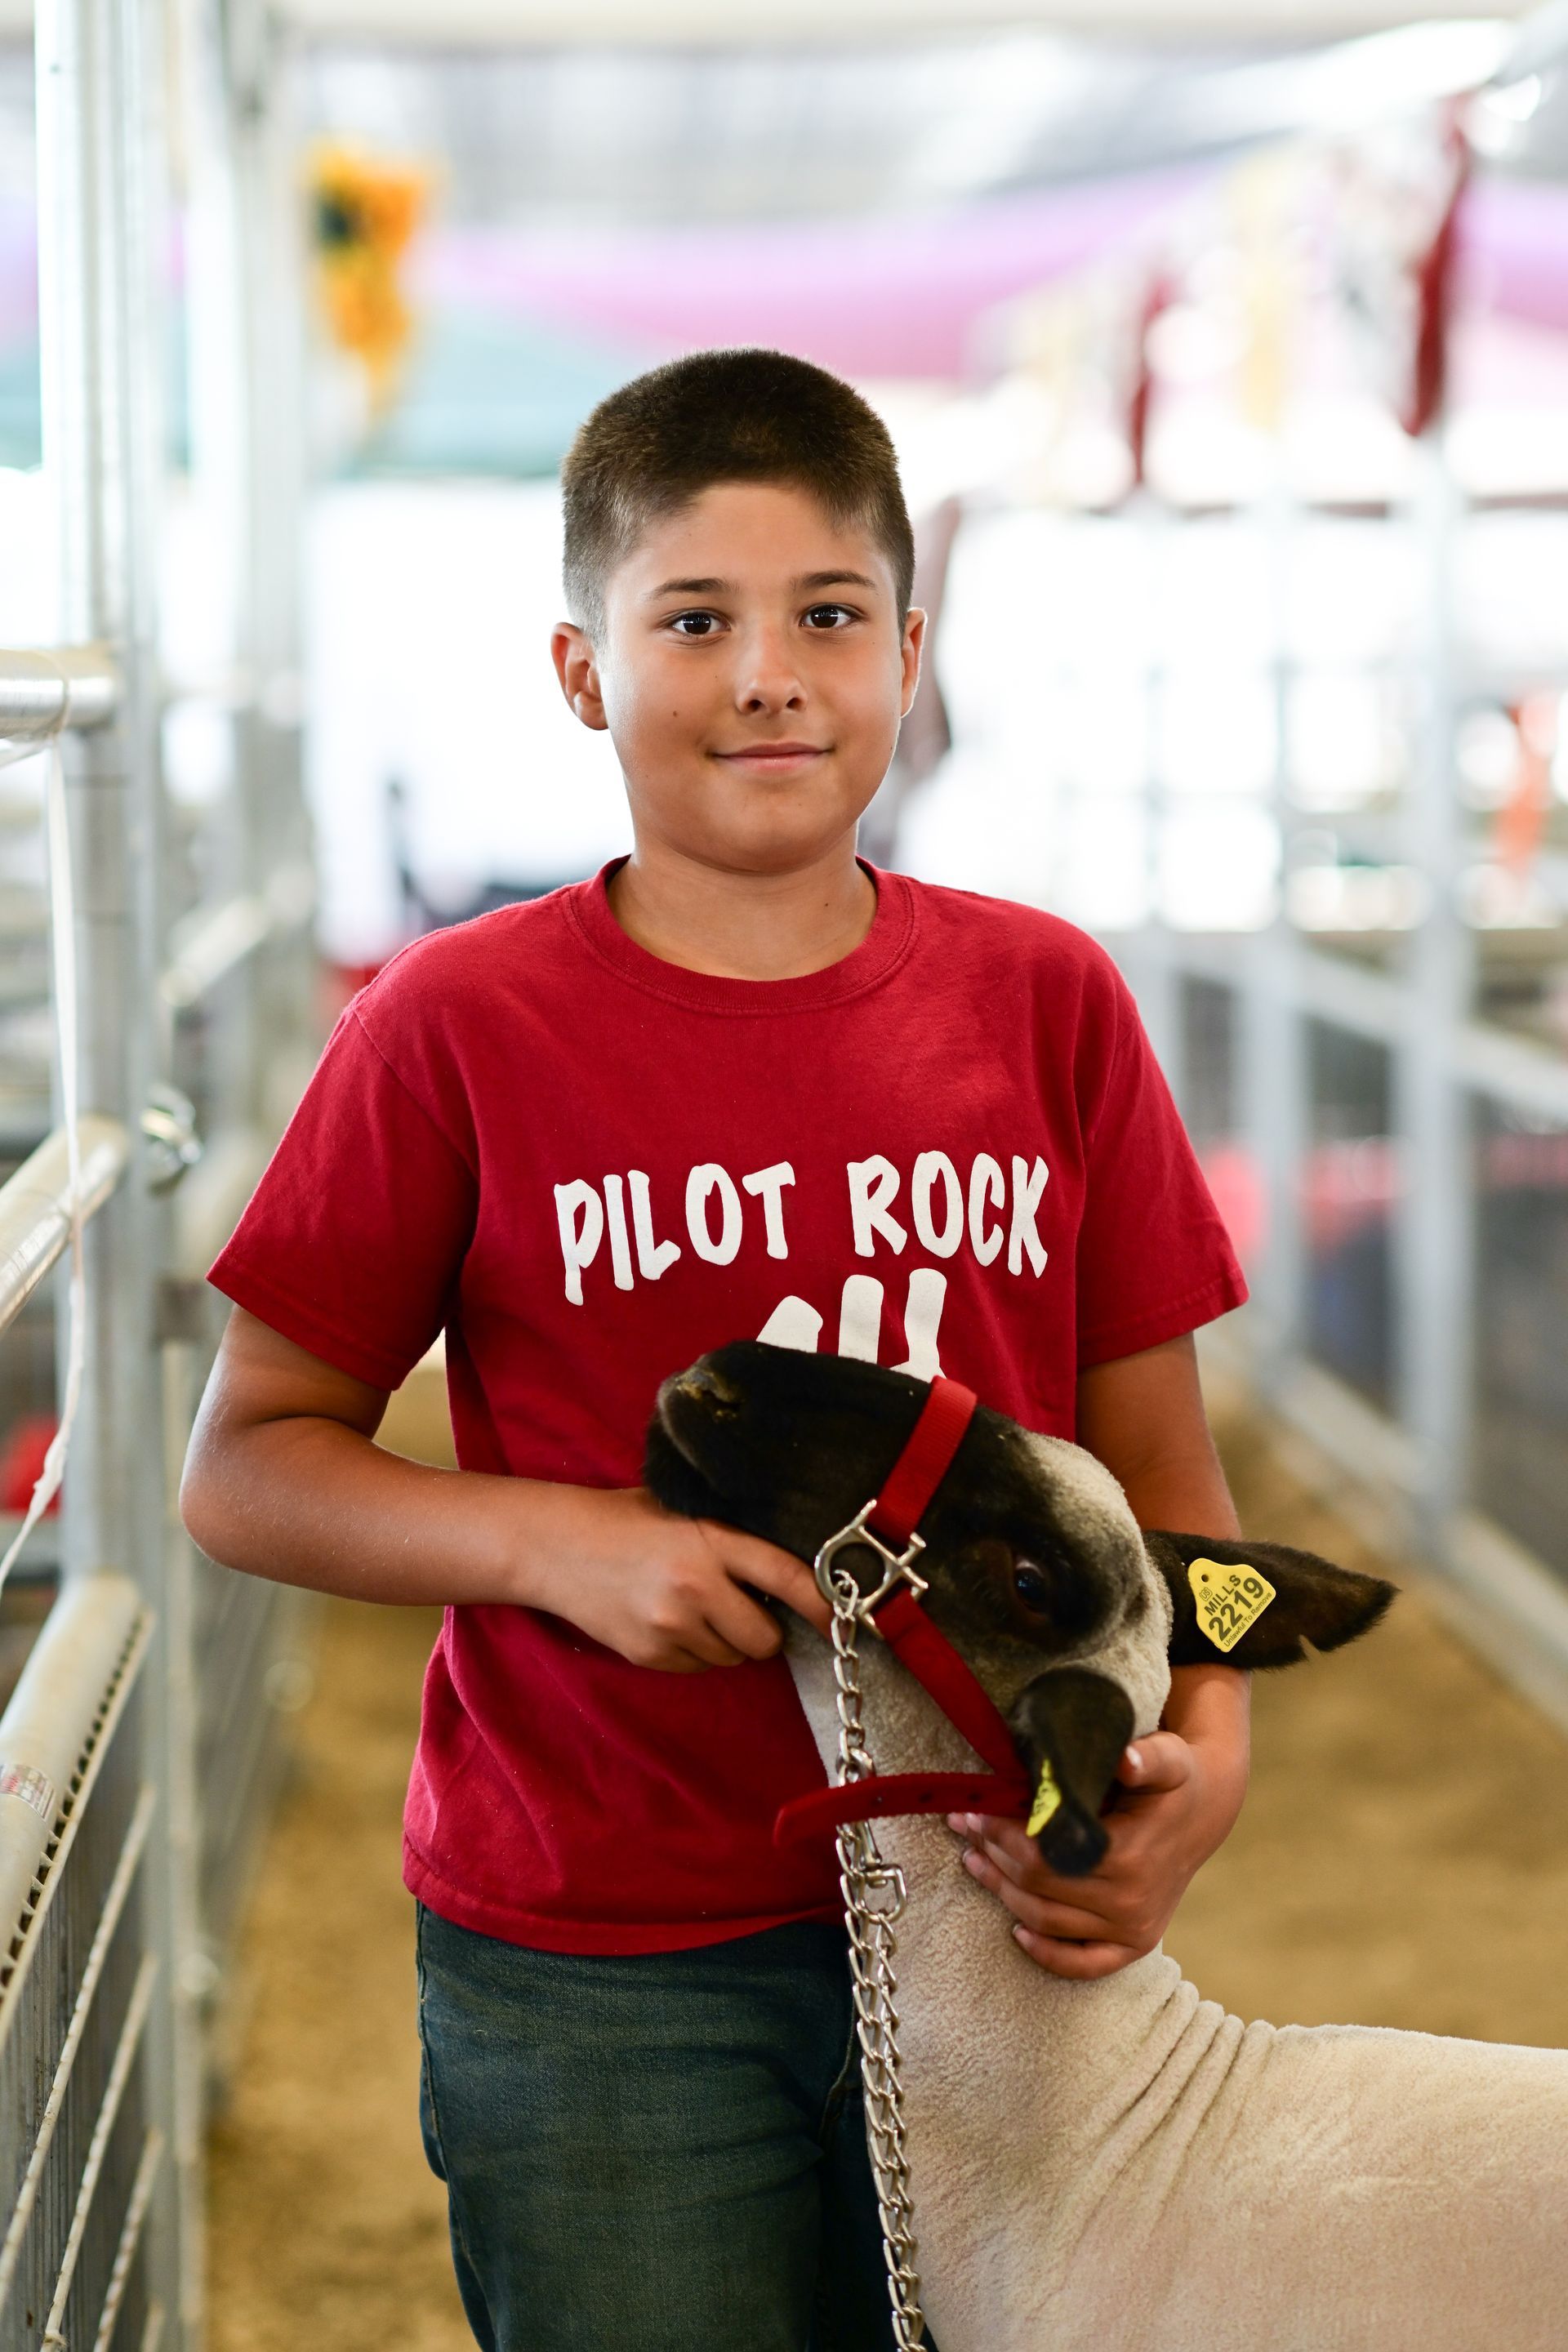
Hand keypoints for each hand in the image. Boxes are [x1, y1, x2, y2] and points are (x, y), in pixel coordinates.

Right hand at [523, 1485, 831, 1672]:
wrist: (555, 1547)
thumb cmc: (626, 1521)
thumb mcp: (686, 1511)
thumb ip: (733, 1538)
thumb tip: (793, 1573)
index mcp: (711, 1542)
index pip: (788, 1578)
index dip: (823, 1605)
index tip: (842, 1620)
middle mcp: (696, 1588)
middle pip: (766, 1639)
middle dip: (764, 1630)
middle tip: (744, 1608)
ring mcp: (671, 1628)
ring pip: (733, 1658)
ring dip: (728, 1642)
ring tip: (696, 1608)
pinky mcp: (649, 1656)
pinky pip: (698, 1668)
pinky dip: (694, 1652)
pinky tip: (668, 1621)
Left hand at [947, 1666, 1249, 1978]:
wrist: (1204, 1814)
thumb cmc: (1175, 1781)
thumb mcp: (1168, 1758)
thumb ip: (1147, 1757)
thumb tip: (1125, 1760)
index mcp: (1132, 1858)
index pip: (1046, 1854)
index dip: (1003, 1834)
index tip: (976, 1809)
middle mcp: (1131, 1903)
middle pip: (1038, 1888)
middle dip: (994, 1855)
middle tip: (964, 1826)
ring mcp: (1133, 1931)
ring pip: (1048, 1921)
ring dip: (1003, 1893)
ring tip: (973, 1859)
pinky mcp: (1135, 1946)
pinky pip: (1083, 1964)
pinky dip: (1047, 1955)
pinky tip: (1016, 1931)